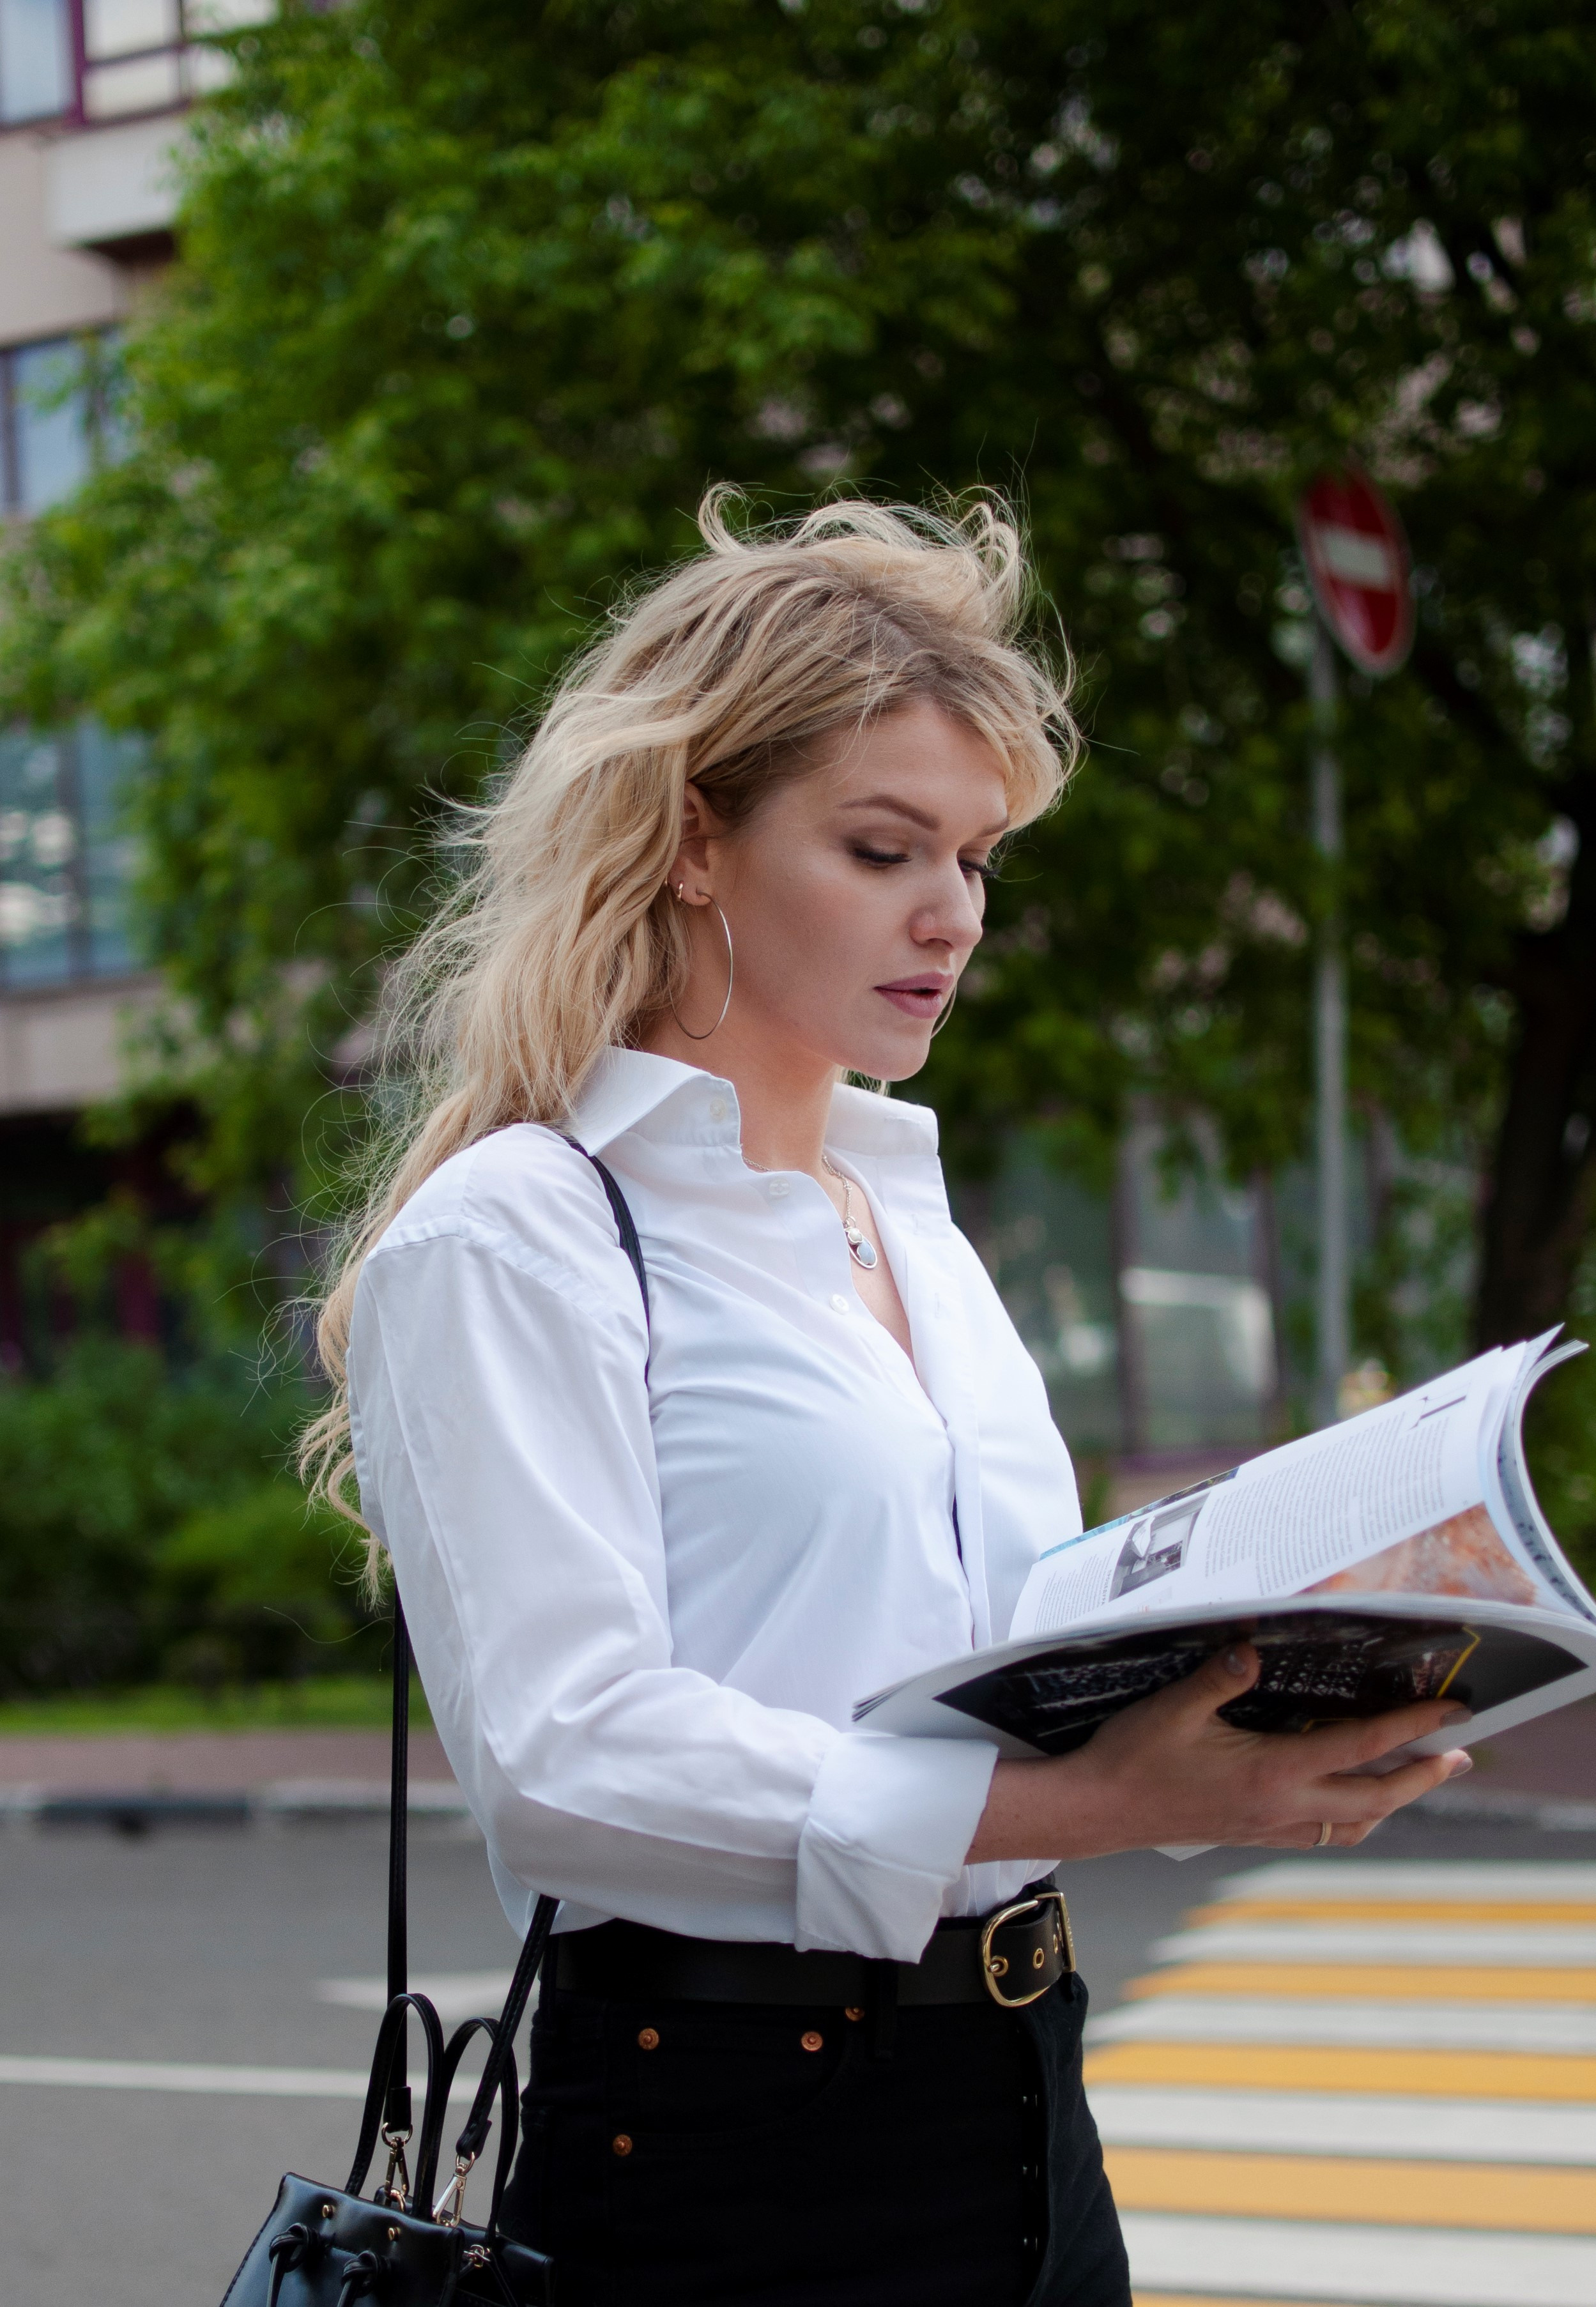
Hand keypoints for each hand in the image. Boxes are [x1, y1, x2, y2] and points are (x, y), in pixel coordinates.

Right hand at [965, 1642, 1473, 1862]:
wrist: (1099, 1811)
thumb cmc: (1133, 1755)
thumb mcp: (1174, 1706)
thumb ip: (1220, 1677)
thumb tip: (1255, 1647)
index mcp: (1272, 1773)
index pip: (1360, 1748)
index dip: (1411, 1730)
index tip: (1451, 1716)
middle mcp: (1283, 1807)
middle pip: (1376, 1798)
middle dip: (1423, 1776)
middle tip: (1459, 1755)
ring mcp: (1270, 1826)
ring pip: (1354, 1823)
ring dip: (1393, 1801)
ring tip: (1416, 1778)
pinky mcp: (1254, 1833)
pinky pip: (1323, 1832)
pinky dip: (1353, 1817)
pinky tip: (1349, 1801)